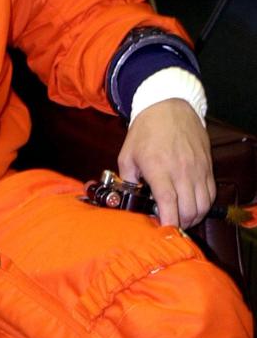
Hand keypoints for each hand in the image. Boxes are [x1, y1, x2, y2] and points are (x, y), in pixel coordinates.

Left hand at [117, 99, 215, 228]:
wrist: (168, 106)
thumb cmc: (145, 131)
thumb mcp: (127, 155)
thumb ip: (127, 180)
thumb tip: (129, 199)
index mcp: (159, 169)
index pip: (168, 204)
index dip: (168, 223)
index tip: (164, 231)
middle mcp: (181, 171)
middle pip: (189, 210)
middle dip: (180, 224)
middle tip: (171, 225)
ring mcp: (197, 169)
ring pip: (203, 205)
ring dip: (194, 217)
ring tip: (182, 218)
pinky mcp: (207, 165)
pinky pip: (211, 193)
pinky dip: (203, 204)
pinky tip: (193, 205)